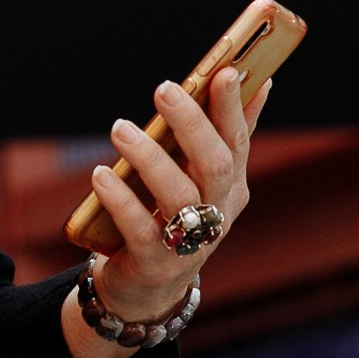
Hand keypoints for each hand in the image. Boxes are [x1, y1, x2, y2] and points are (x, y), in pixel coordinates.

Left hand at [86, 69, 271, 323]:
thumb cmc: (175, 217)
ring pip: (179, 196)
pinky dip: (121, 200)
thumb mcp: (202, 177)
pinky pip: (140, 229)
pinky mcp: (155, 263)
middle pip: (214, 165)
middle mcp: (217, 213)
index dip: (232, 107)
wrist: (148, 286)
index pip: (237, 140)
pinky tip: (101, 174)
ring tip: (120, 128)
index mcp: (231, 186)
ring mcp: (190, 242)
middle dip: (192, 124)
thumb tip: (257, 79)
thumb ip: (225, 133)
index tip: (226, 71)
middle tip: (164, 89)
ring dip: (150, 158)